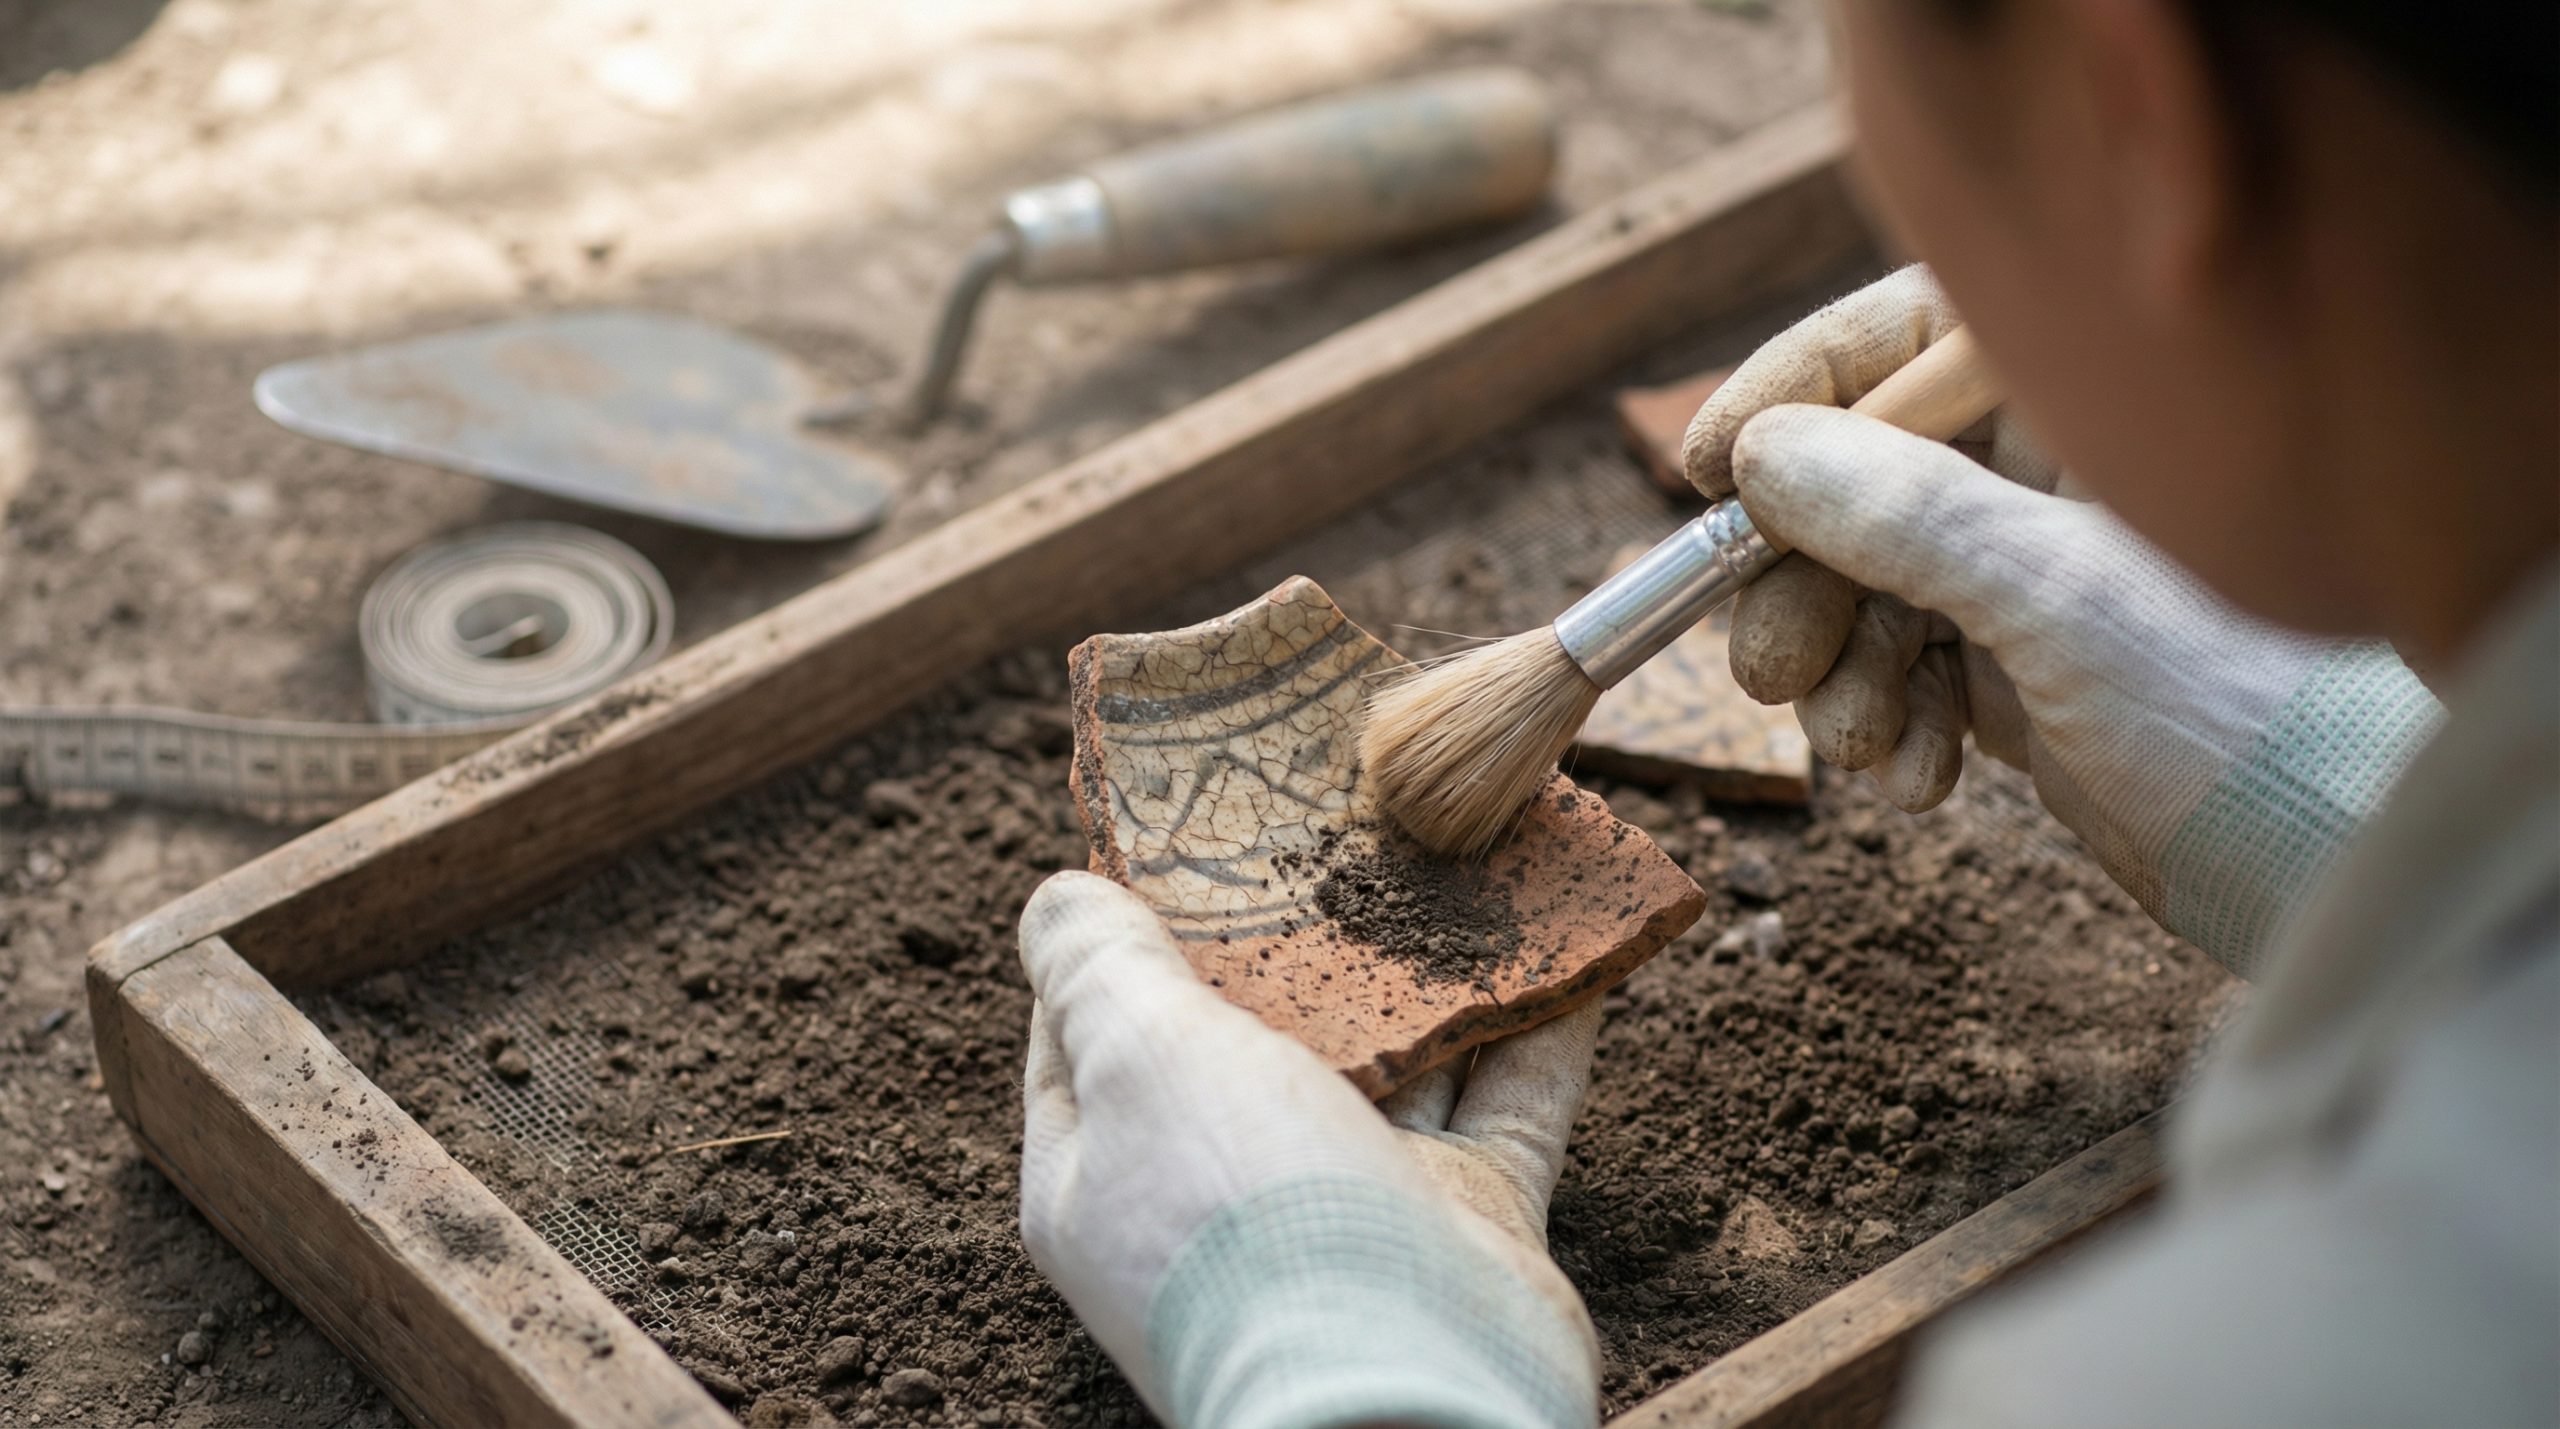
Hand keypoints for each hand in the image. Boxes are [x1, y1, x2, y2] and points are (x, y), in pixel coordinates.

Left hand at [1018, 870, 1602, 1427]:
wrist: (1404, 1390)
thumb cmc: (1245, 1213)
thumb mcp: (1137, 1060)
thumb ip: (1096, 970)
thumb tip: (1055, 896)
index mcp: (1107, 1166)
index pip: (1090, 1026)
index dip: (1127, 925)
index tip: (1180, 830)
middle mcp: (1224, 1187)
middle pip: (1254, 1030)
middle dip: (1297, 928)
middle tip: (1336, 809)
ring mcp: (1352, 1206)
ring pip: (1393, 1055)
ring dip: (1429, 959)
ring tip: (1460, 843)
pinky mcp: (1467, 1219)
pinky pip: (1508, 1099)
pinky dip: (1541, 1021)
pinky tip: (1570, 935)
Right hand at [1680, 273, 2438, 973]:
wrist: (2337, 866)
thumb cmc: (2246, 712)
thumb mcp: (2059, 600)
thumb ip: (1903, 515)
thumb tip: (1763, 456)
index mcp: (2095, 407)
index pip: (1905, 339)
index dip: (1794, 391)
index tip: (1705, 469)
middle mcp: (2058, 474)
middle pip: (1858, 481)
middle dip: (1802, 582)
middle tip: (1770, 670)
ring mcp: (2038, 575)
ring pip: (1868, 588)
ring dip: (1843, 674)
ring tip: (1869, 749)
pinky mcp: (2027, 671)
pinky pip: (1907, 671)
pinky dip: (1894, 726)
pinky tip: (1926, 782)